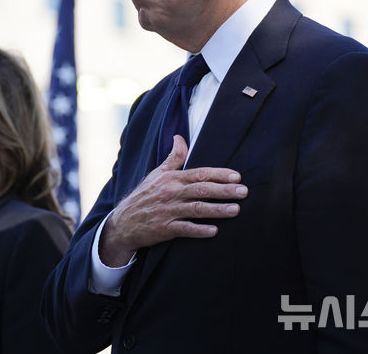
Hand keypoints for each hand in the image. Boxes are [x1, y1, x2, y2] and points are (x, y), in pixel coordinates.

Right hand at [99, 135, 246, 266]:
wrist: (124, 222)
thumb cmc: (144, 196)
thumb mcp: (157, 174)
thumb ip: (173, 157)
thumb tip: (180, 137)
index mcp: (172, 179)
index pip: (199, 174)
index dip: (219, 174)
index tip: (237, 176)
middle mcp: (171, 193)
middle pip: (202, 190)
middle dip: (224, 191)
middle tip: (244, 192)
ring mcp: (168, 211)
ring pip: (197, 209)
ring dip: (217, 210)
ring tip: (236, 210)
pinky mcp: (165, 229)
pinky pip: (185, 229)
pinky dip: (199, 230)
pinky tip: (214, 231)